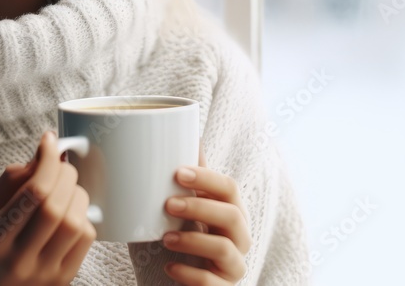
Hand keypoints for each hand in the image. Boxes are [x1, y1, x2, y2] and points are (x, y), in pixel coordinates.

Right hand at [0, 130, 95, 285]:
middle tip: (60, 165)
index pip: (33, 192)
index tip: (50, 141)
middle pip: (56, 205)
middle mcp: (21, 257)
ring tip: (66, 189)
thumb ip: (11, 181)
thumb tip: (43, 155)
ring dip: (77, 194)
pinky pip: (87, 238)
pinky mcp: (66, 278)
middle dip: (65, 174)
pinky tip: (71, 213)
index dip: (48, 160)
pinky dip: (84, 216)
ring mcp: (46, 271)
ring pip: (75, 221)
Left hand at [160, 143, 250, 284]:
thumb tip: (189, 134)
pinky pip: (213, 283)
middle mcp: (240, 237)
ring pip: (226, 250)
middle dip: (199, 207)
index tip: (177, 172)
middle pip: (232, 216)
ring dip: (193, 241)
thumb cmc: (191, 239)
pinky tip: (170, 268)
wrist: (192, 281)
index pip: (230, 188)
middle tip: (168, 204)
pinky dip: (190, 274)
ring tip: (164, 238)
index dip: (207, 178)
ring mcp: (235, 266)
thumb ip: (193, 179)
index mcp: (233, 211)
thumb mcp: (190, 208)